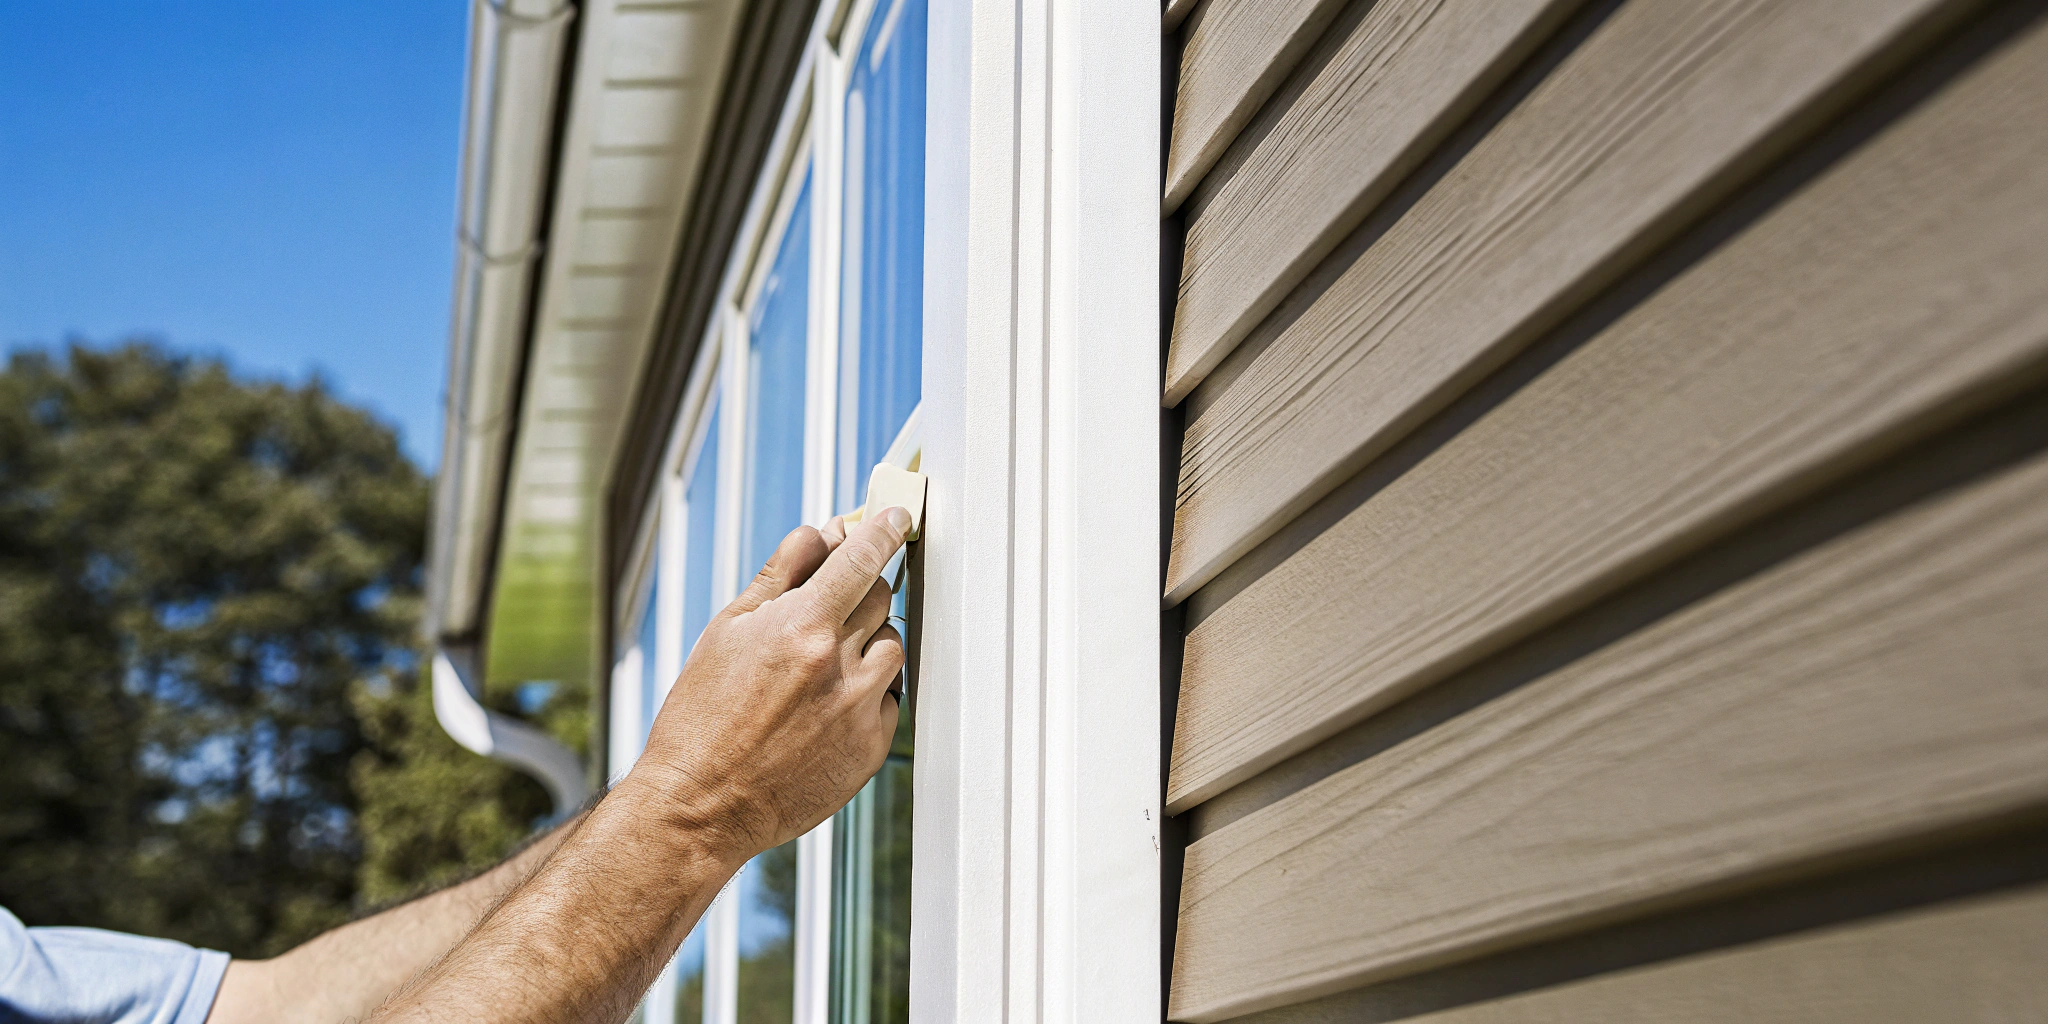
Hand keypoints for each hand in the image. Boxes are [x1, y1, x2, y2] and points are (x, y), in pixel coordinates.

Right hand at [624, 508, 910, 865]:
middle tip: (827, 610)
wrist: (701, 803)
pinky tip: (824, 709)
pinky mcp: (871, 747)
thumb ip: (780, 574)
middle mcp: (839, 663)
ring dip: (867, 643)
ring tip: (818, 669)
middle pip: (881, 598)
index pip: (862, 558)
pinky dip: (867, 693)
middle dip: (861, 592)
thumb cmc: (702, 716)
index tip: (897, 517)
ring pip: (892, 646)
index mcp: (801, 625)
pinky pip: (889, 698)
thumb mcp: (728, 629)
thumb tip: (822, 532)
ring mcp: (860, 708)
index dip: (884, 530)